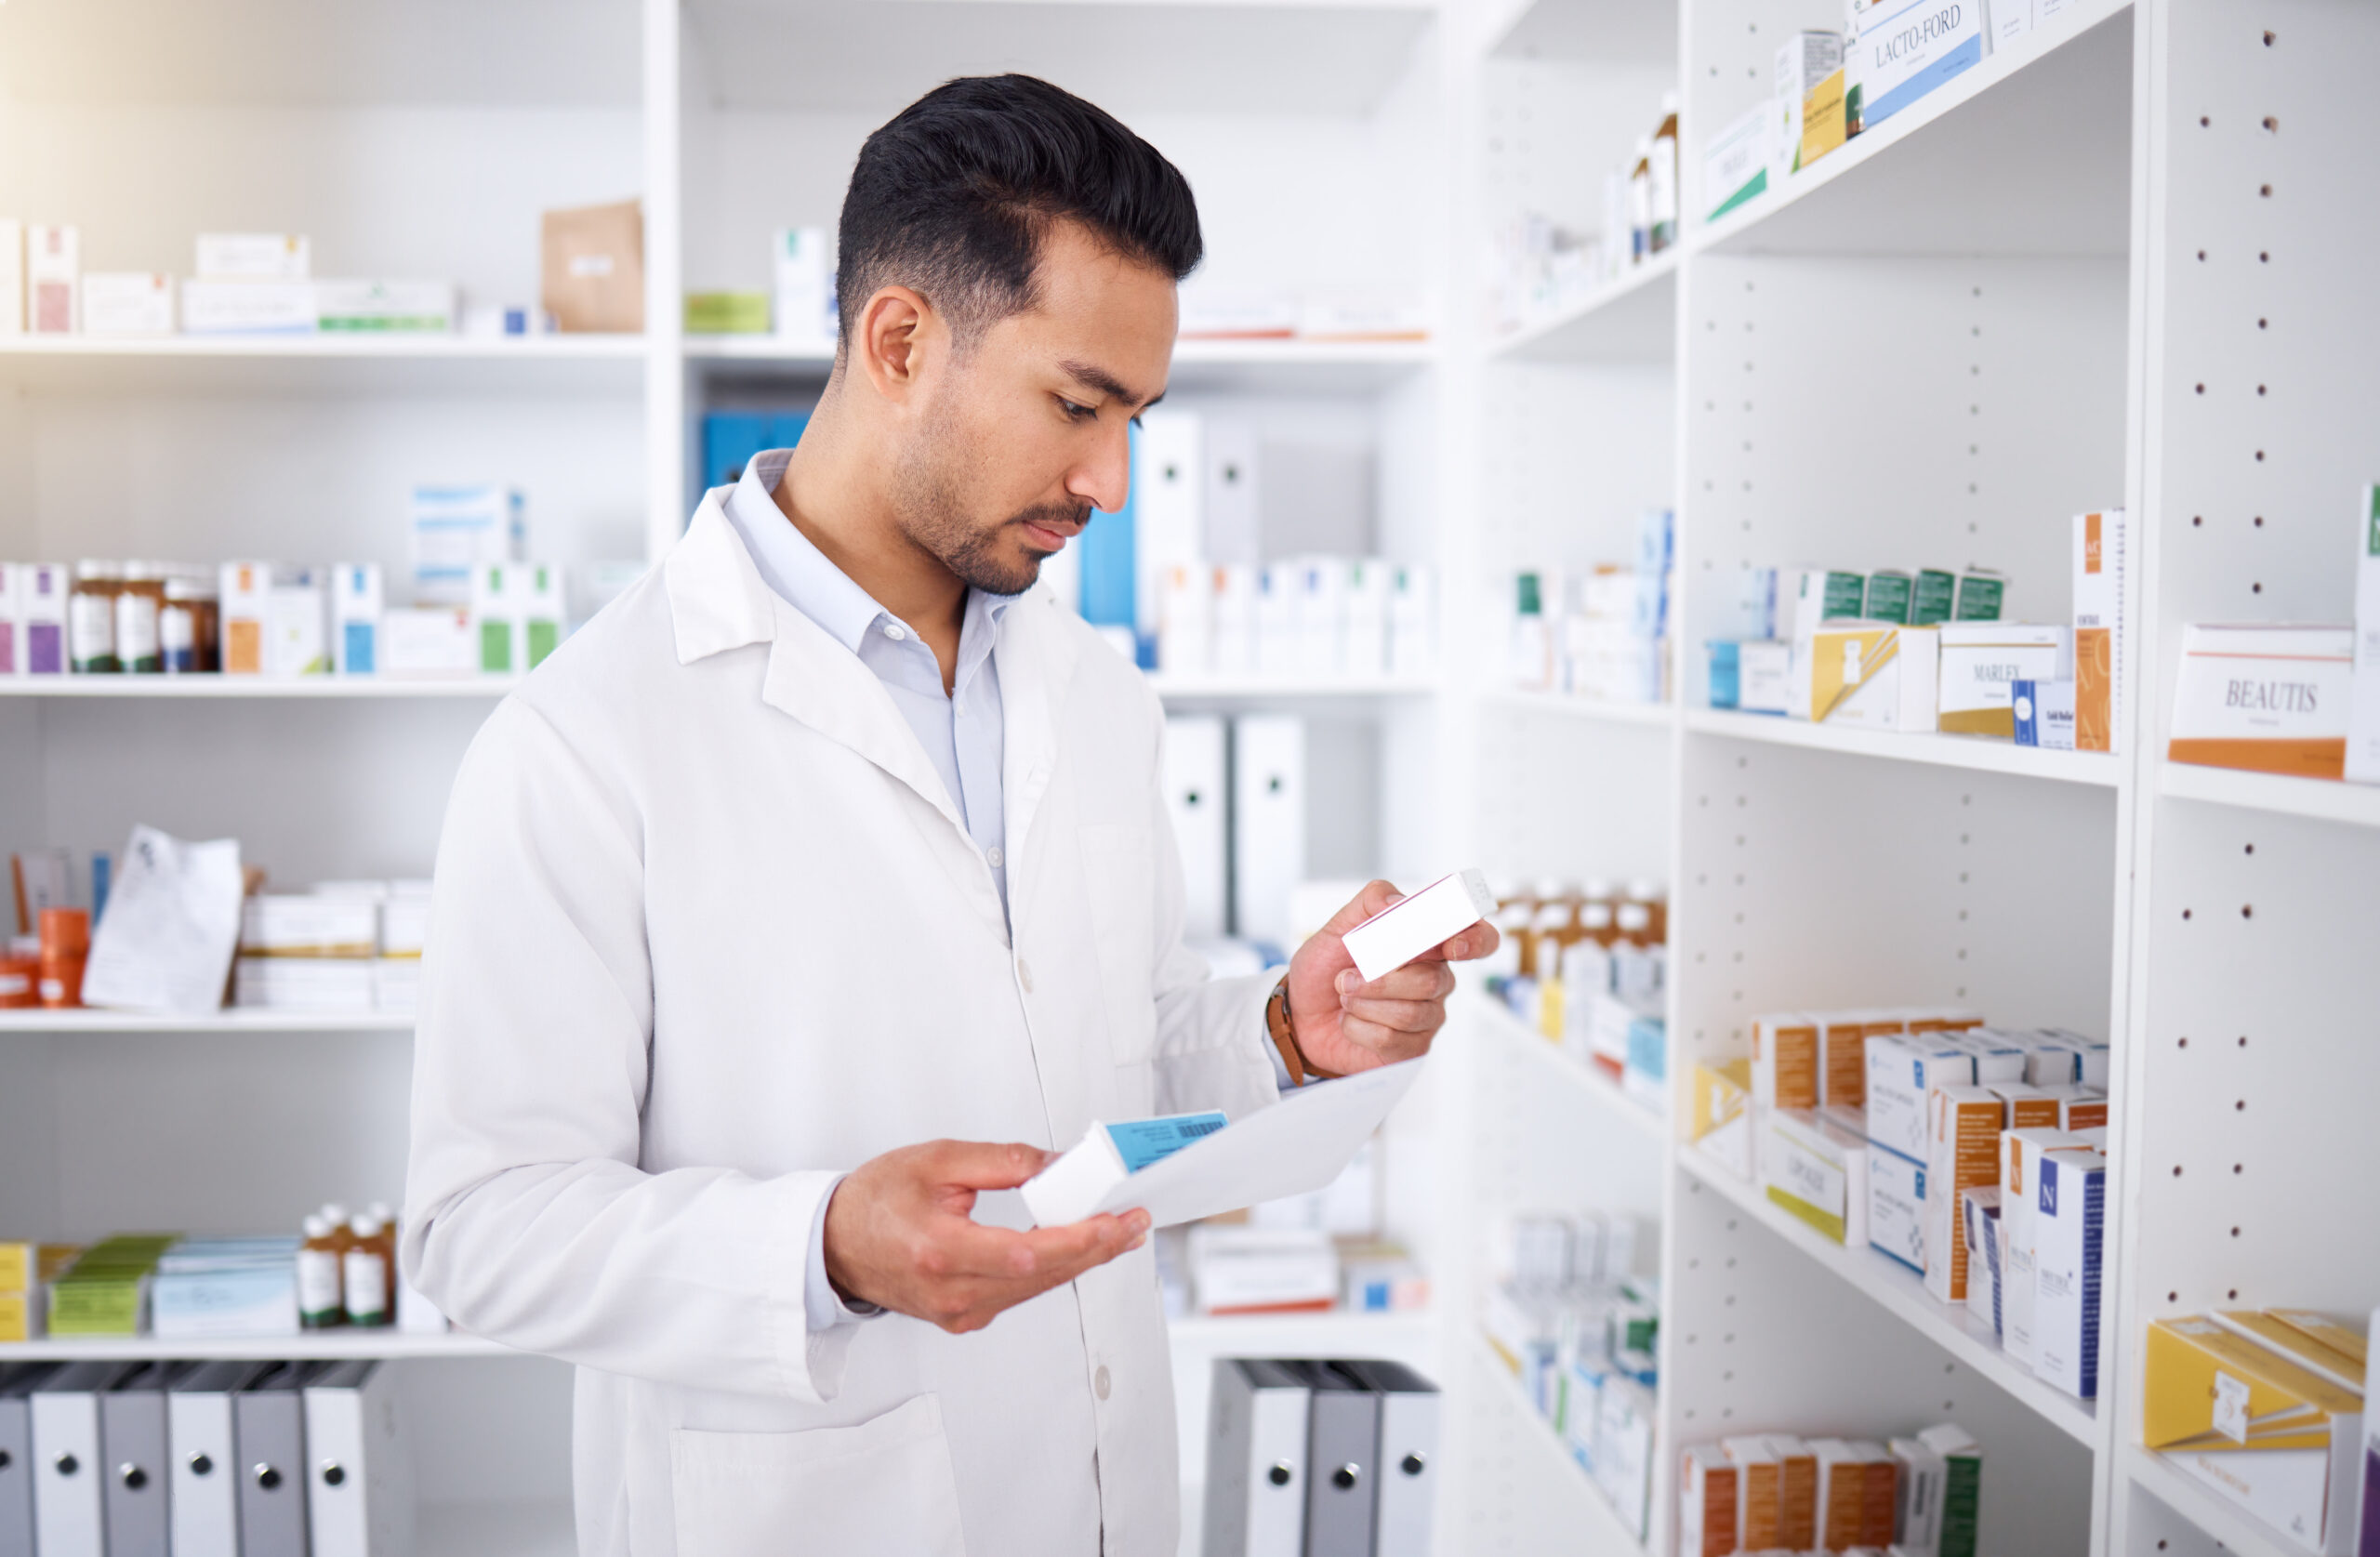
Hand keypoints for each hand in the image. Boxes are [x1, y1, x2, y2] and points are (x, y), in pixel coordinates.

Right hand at [822, 1139, 1149, 1333]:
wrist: (833, 1244)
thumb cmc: (875, 1200)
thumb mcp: (937, 1161)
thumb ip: (1003, 1161)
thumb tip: (1057, 1164)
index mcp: (942, 1251)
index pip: (1029, 1253)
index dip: (1081, 1240)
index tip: (1118, 1221)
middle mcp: (953, 1292)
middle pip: (1044, 1275)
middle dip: (1097, 1248)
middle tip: (1135, 1222)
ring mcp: (959, 1312)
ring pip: (1037, 1287)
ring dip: (1080, 1259)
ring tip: (1117, 1231)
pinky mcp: (963, 1317)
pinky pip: (1020, 1293)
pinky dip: (1051, 1270)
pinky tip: (1075, 1248)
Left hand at [1281, 878, 1501, 1075]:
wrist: (1300, 1014)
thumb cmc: (1326, 969)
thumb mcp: (1337, 927)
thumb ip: (1370, 903)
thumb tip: (1397, 902)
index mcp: (1428, 945)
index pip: (1477, 939)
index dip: (1475, 941)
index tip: (1452, 947)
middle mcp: (1436, 980)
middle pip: (1431, 980)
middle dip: (1381, 979)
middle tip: (1345, 978)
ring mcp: (1427, 1017)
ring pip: (1410, 1012)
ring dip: (1363, 1003)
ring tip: (1344, 996)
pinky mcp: (1412, 1049)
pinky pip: (1392, 1039)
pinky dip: (1358, 1027)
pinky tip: (1350, 1022)